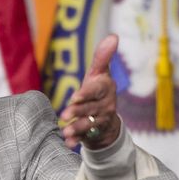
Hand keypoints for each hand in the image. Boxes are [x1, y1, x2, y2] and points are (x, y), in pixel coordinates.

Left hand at [59, 34, 120, 149]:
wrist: (106, 115)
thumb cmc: (98, 89)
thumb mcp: (99, 73)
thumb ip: (102, 57)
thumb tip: (113, 36)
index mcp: (106, 89)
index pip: (96, 91)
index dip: (85, 94)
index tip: (74, 97)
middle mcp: (106, 105)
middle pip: (91, 109)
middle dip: (78, 112)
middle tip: (64, 115)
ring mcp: (101, 120)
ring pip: (89, 124)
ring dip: (77, 128)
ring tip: (65, 132)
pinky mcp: (94, 133)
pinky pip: (86, 137)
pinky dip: (77, 141)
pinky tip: (68, 143)